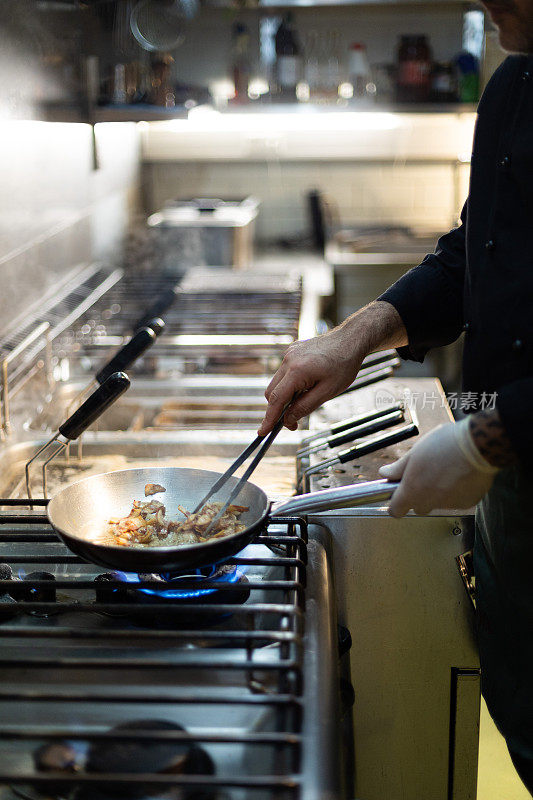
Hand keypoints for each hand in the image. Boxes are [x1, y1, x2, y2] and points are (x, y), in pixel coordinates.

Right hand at [258, 301, 407, 434]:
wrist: (351, 339)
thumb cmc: (344, 364)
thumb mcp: (328, 392)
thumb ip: (305, 406)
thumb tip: (288, 420)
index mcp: (297, 371)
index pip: (276, 400)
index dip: (269, 418)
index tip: (262, 432)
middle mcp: (288, 361)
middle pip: (272, 392)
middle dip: (278, 409)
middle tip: (293, 423)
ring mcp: (289, 354)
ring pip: (277, 382)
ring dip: (285, 396)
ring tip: (306, 400)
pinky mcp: (292, 351)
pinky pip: (285, 372)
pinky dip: (290, 384)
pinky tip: (308, 384)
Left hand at [379, 418, 498, 517]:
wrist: (477, 446)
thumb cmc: (445, 445)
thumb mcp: (415, 452)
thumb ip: (398, 468)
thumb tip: (385, 473)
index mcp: (412, 490)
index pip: (396, 510)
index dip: (395, 504)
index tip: (397, 496)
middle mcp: (429, 501)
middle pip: (418, 507)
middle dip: (418, 496)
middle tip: (424, 476)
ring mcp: (449, 504)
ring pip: (438, 503)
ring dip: (438, 493)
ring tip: (445, 470)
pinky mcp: (466, 503)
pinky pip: (456, 501)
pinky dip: (455, 492)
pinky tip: (459, 475)